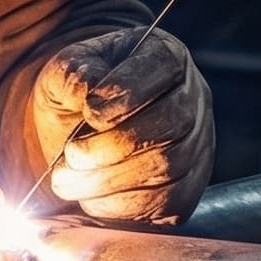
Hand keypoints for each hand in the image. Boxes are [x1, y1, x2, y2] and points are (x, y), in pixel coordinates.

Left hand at [31, 27, 214, 224]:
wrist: (79, 132)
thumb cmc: (76, 94)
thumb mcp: (63, 72)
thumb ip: (70, 73)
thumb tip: (87, 89)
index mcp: (165, 55)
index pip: (164, 64)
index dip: (129, 90)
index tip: (89, 110)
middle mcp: (193, 98)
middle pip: (173, 122)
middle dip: (116, 144)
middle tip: (72, 153)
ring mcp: (197, 145)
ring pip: (169, 166)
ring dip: (111, 178)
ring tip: (67, 178)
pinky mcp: (188, 188)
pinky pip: (167, 203)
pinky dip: (122, 204)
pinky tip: (89, 197)